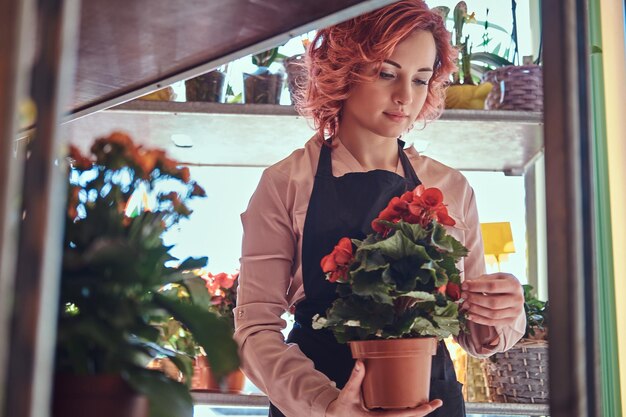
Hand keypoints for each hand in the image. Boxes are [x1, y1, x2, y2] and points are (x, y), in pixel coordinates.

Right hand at [325, 360, 441, 416]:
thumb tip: (360, 362)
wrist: (336, 416)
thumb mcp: (348, 393)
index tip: (429, 406)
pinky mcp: (382, 416)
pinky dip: (409, 411)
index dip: (416, 412)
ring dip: (418, 412)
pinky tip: (417, 404)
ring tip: (432, 402)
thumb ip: (354, 379)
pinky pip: (398, 415)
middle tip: (437, 402)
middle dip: (423, 412)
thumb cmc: (342, 406)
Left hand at [461, 273, 523, 327]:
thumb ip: (482, 280)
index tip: (464, 285)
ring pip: (493, 314)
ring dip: (476, 310)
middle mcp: (517, 299)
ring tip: (465, 304)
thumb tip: (466, 285)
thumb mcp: (496, 276)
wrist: (515, 294)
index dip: (476, 286)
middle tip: (463, 295)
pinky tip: (469, 315)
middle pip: (493, 302)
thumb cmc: (502, 283)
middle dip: (475, 299)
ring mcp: (515, 312)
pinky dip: (479, 319)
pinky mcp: (510, 321)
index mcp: (514, 285)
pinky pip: (493, 322)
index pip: (493, 286)